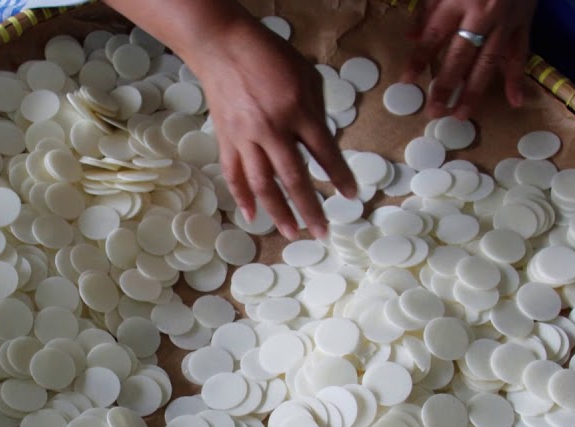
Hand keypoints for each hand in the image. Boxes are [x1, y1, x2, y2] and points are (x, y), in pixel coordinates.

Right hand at [184, 18, 355, 239]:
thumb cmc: (270, 58)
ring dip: (278, 212)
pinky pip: (234, 174)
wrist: (224, 46)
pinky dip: (243, 197)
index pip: (324, 152)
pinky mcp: (226, 139)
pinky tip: (252, 216)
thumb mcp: (307, 77)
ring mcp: (246, 137)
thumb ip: (316, 113)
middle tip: (322, 232)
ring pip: (263, 184)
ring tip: (291, 232)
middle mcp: (272, 128)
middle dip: (310, 208)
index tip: (350, 196)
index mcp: (297, 109)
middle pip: (294, 177)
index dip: (339, 177)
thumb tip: (323, 146)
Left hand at [402, 0, 537, 119]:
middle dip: (446, 86)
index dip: (418, 60)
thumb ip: (427, 8)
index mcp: (458, 0)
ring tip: (461, 114)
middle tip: (434, 111)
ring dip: (475, 91)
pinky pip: (521, 54)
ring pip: (489, 62)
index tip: (406, 81)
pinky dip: (517, 78)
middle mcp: (482, 14)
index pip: (433, 36)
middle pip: (461, 56)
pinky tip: (514, 101)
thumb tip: (411, 37)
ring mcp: (506, 21)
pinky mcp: (524, 23)